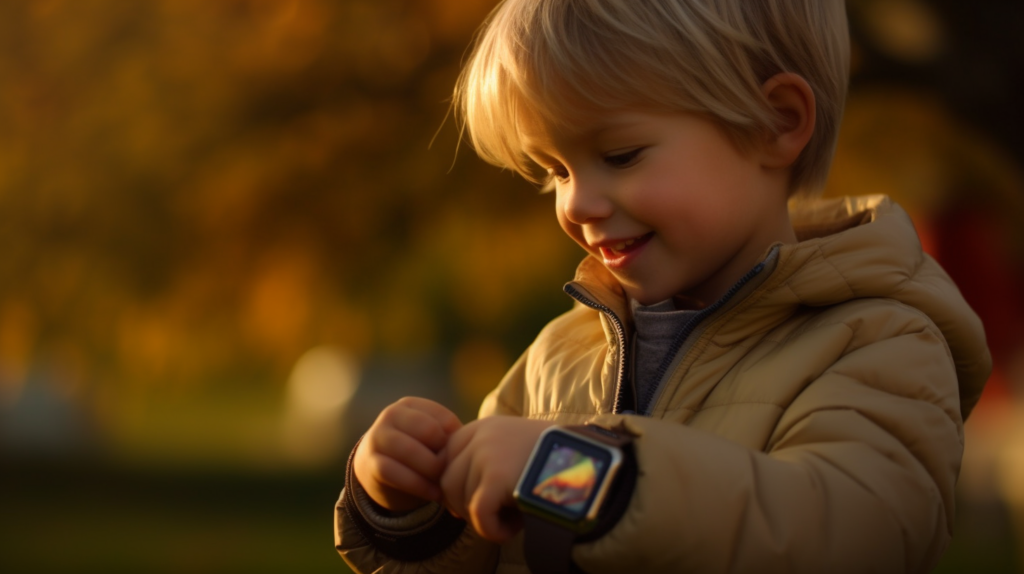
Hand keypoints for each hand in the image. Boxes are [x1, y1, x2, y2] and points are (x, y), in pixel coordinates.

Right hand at [353, 397, 461, 512]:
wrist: (377, 472)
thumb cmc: (416, 452)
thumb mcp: (431, 439)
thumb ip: (449, 437)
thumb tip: (473, 445)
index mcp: (410, 405)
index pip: (444, 419)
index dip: (457, 442)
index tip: (460, 458)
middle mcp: (391, 415)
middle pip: (428, 430)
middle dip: (443, 454)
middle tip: (450, 471)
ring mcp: (377, 437)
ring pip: (410, 450)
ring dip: (431, 469)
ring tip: (442, 483)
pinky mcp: (370, 463)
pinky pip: (396, 473)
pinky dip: (419, 485)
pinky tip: (433, 494)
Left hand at [441, 416, 555, 541]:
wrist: (591, 465)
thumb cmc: (559, 463)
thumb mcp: (518, 449)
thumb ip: (490, 459)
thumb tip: (454, 495)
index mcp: (486, 426)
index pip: (447, 457)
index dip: (456, 485)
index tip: (474, 502)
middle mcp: (482, 435)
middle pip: (447, 480)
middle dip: (465, 506)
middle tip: (494, 516)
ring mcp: (487, 454)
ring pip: (460, 500)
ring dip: (483, 518)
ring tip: (514, 518)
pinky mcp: (495, 478)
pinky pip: (478, 515)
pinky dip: (492, 530)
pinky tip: (513, 529)